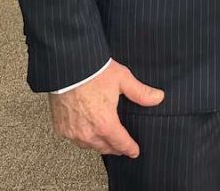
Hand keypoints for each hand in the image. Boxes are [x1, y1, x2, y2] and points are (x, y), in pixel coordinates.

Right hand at [48, 60, 163, 156]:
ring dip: (98, 144)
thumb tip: (158, 97)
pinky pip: (74, 138)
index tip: (134, 151)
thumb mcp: (123, 79)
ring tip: (105, 139)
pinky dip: (81, 137)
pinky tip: (86, 132)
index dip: (130, 148)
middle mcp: (88, 132)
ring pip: (88, 145)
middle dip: (114, 147)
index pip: (121, 143)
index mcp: (105, 124)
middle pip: (104, 147)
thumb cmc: (94, 71)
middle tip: (121, 146)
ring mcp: (72, 131)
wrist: (69, 66)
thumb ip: (140, 92)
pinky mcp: (60, 127)